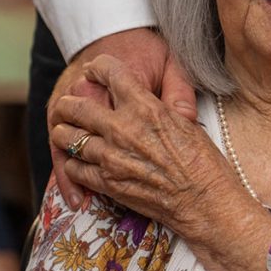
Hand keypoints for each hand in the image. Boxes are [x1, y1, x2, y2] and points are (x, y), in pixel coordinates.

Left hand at [46, 28, 196, 207]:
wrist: (206, 203)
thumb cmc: (204, 163)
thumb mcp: (187, 123)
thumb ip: (162, 106)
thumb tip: (147, 96)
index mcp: (147, 108)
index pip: (111, 73)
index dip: (98, 67)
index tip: (94, 71)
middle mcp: (124, 129)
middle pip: (77, 106)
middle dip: (68, 102)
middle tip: (68, 104)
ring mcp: (112, 157)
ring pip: (68, 137)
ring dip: (64, 132)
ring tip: (65, 131)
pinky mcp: (107, 183)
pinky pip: (74, 168)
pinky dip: (72, 162)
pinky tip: (77, 161)